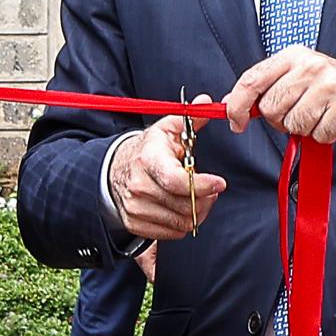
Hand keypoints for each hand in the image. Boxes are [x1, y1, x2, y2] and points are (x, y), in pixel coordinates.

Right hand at [109, 115, 223, 243]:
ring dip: (196, 212)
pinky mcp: (135, 223)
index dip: (201, 185)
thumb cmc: (148, 150)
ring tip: (196, 198)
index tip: (219, 183)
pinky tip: (181, 208)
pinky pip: (172, 233)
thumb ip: (191, 118)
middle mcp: (139, 185)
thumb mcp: (168, 129)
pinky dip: (182, 224)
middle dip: (205, 199)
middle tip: (210, 189)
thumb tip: (206, 102)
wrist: (116, 169)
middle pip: (184, 205)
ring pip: (181, 222)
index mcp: (148, 159)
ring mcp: (135, 207)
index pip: (176, 180)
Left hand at [221, 44, 335, 146]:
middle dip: (280, 120)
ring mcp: (331, 84)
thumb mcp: (296, 77)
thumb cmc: (330, 86)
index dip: (237, 105)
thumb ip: (265, 87)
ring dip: (304, 129)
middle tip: (299, 113)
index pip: (252, 80)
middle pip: (271, 108)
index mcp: (293, 55)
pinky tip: (333, 122)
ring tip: (319, 116)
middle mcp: (312, 65)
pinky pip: (319, 134)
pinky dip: (324, 135)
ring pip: (294, 124)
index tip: (236, 122)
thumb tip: (230, 103)